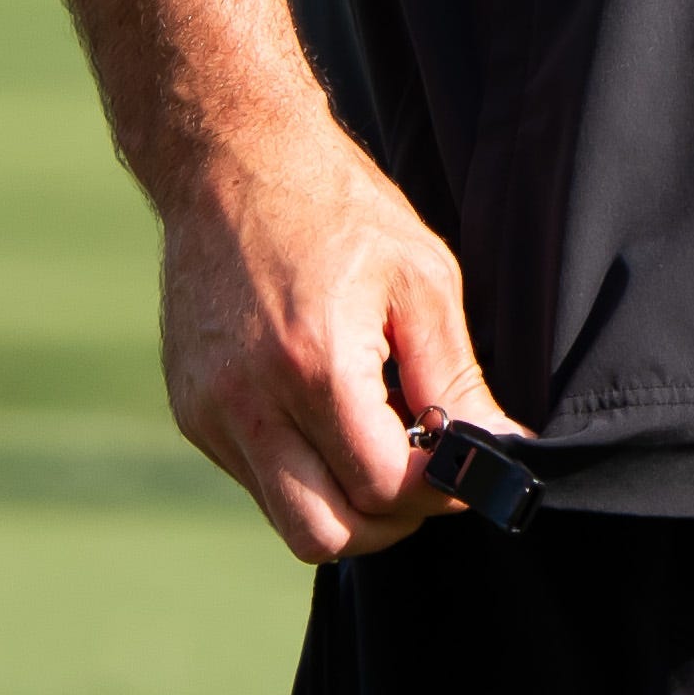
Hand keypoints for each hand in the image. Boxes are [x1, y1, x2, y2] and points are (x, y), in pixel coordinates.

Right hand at [159, 117, 511, 562]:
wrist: (230, 159)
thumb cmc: (336, 207)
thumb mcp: (422, 279)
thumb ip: (458, 380)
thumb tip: (501, 453)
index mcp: (314, 366)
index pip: (381, 487)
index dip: (434, 489)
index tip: (459, 464)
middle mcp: (249, 401)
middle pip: (324, 536)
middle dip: (387, 521)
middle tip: (419, 475)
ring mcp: (211, 411)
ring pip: (286, 517)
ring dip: (342, 500)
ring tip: (374, 432)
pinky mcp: (192, 410)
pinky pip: (256, 478)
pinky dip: (301, 469)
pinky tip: (326, 411)